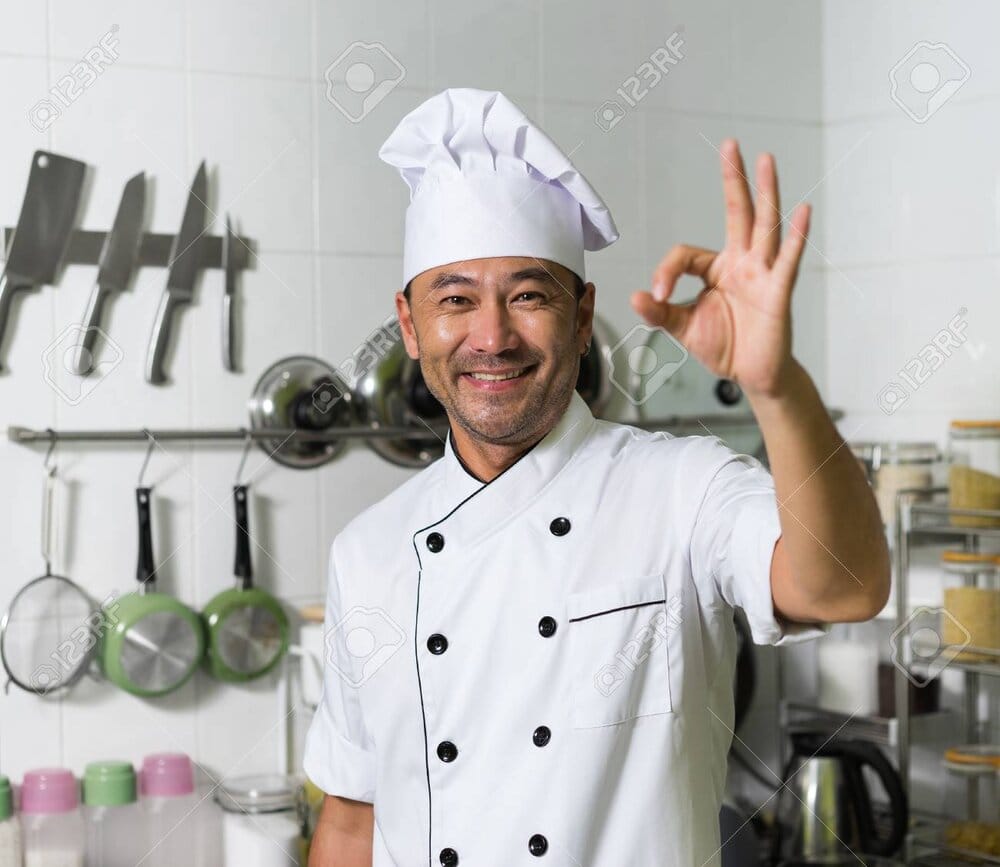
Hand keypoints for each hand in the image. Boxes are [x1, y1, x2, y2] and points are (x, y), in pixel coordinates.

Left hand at [630, 139, 810, 397]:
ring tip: (765, 159)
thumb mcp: (683, 328)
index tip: (658, 296)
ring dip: (765, 192)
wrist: (753, 375)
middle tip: (730, 144)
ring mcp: (762, 274)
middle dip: (733, 179)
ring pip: (764, 226)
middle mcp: (742, 263)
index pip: (686, 255)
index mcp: (717, 269)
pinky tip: (802, 211)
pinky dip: (795, 236)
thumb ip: (660, 312)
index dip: (667, 272)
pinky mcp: (778, 291)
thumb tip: (635, 296)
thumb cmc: (724, 346)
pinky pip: (787, 260)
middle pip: (738, 213)